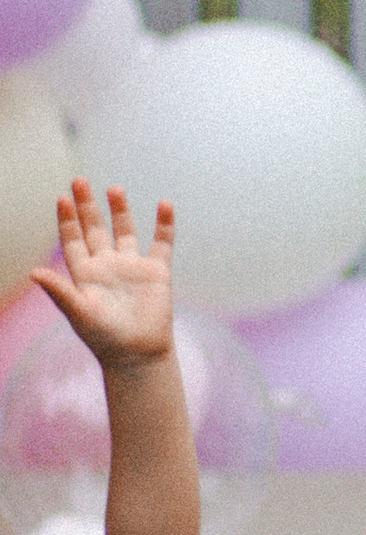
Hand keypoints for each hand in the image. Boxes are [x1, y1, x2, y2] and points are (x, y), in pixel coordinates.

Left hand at [33, 181, 176, 373]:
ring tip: (114, 189)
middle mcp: (107, 266)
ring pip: (125, 231)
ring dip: (120, 210)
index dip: (67, 220)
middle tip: (79, 180)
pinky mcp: (157, 272)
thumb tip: (33, 273)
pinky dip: (164, 224)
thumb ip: (59, 291)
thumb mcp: (78, 312)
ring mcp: (132, 267)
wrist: (139, 354)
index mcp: (85, 275)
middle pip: (95, 230)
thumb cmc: (104, 338)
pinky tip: (164, 205)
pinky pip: (162, 242)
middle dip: (87, 206)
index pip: (72, 241)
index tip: (62, 199)